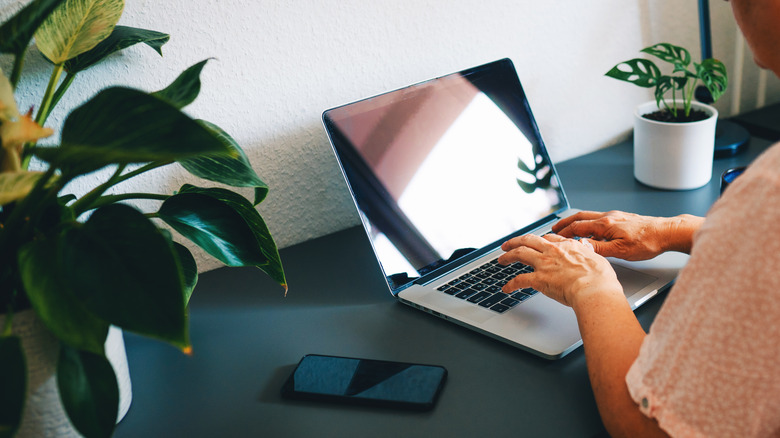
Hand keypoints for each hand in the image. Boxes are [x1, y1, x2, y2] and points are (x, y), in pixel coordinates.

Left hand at [498, 233, 622, 308]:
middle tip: (508, 244)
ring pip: (519, 254)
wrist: (594, 289)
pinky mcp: (539, 279)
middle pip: (529, 240)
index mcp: (568, 246)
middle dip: (516, 241)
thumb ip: (589, 252)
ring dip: (508, 256)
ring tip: (501, 259)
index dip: (540, 240)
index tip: (536, 242)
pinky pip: (519, 280)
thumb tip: (588, 247)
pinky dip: (511, 284)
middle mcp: (553, 252)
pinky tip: (506, 288)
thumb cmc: (599, 279)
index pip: (549, 238)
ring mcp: (544, 264)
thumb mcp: (598, 258)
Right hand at [552, 210, 702, 260]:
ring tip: (569, 228)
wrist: (666, 232)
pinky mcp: (622, 218)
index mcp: (605, 225)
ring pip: (590, 216)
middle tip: (554, 228)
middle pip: (580, 217)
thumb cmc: (647, 242)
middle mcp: (608, 217)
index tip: (554, 236)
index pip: (578, 227)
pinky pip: (599, 218)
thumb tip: (581, 246)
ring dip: (576, 221)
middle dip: (565, 223)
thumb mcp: (621, 251)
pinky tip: (591, 229)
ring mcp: (615, 216)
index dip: (563, 232)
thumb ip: (599, 248)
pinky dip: (588, 222)